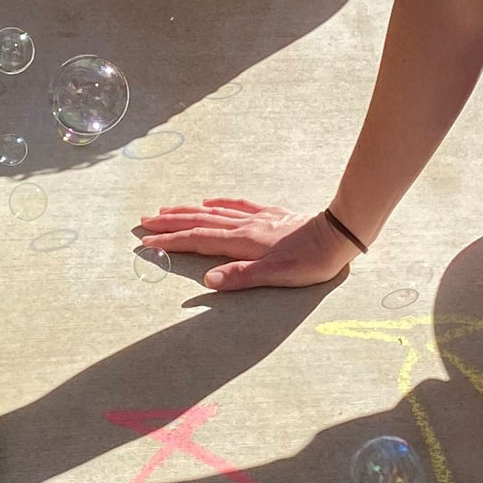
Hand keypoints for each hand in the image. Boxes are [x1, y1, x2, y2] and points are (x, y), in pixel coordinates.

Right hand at [138, 198, 357, 290]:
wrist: (338, 235)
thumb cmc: (311, 261)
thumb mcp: (277, 276)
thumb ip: (241, 277)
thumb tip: (208, 282)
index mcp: (243, 242)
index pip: (198, 241)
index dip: (171, 242)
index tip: (147, 243)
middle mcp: (245, 226)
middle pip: (200, 222)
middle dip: (170, 223)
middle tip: (144, 222)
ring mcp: (257, 218)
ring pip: (214, 211)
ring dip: (188, 211)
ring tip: (166, 210)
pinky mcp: (271, 214)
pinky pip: (238, 205)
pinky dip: (220, 203)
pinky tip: (210, 200)